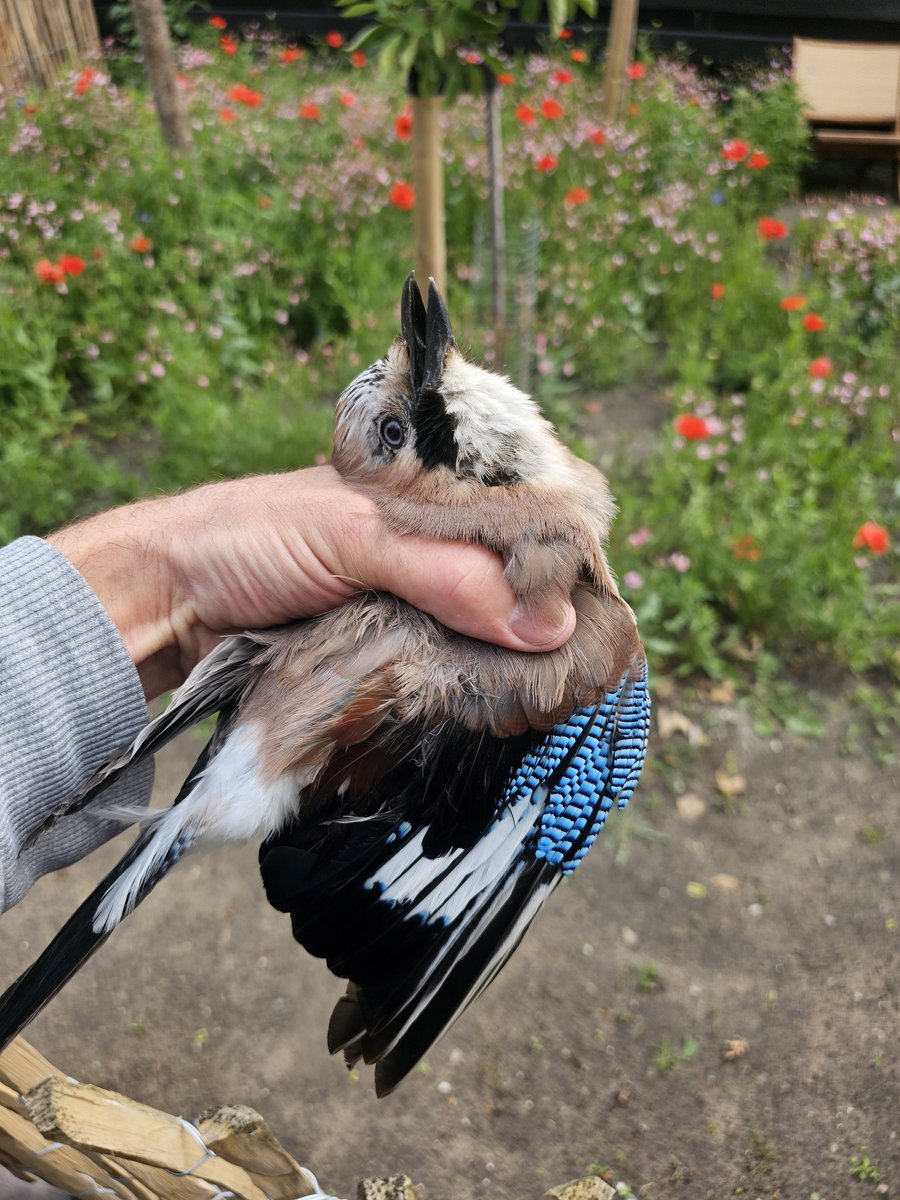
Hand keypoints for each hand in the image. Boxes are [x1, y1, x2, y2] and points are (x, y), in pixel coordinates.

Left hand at [49, 466, 575, 699]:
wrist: (168, 603)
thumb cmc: (251, 538)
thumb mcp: (354, 536)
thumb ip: (444, 572)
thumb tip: (545, 624)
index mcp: (430, 486)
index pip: (522, 508)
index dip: (561, 551)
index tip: (597, 604)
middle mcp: (431, 537)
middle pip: (514, 572)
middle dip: (545, 612)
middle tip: (587, 660)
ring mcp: (413, 594)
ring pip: (487, 622)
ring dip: (514, 656)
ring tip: (560, 689)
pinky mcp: (393, 642)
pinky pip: (450, 659)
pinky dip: (474, 681)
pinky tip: (505, 700)